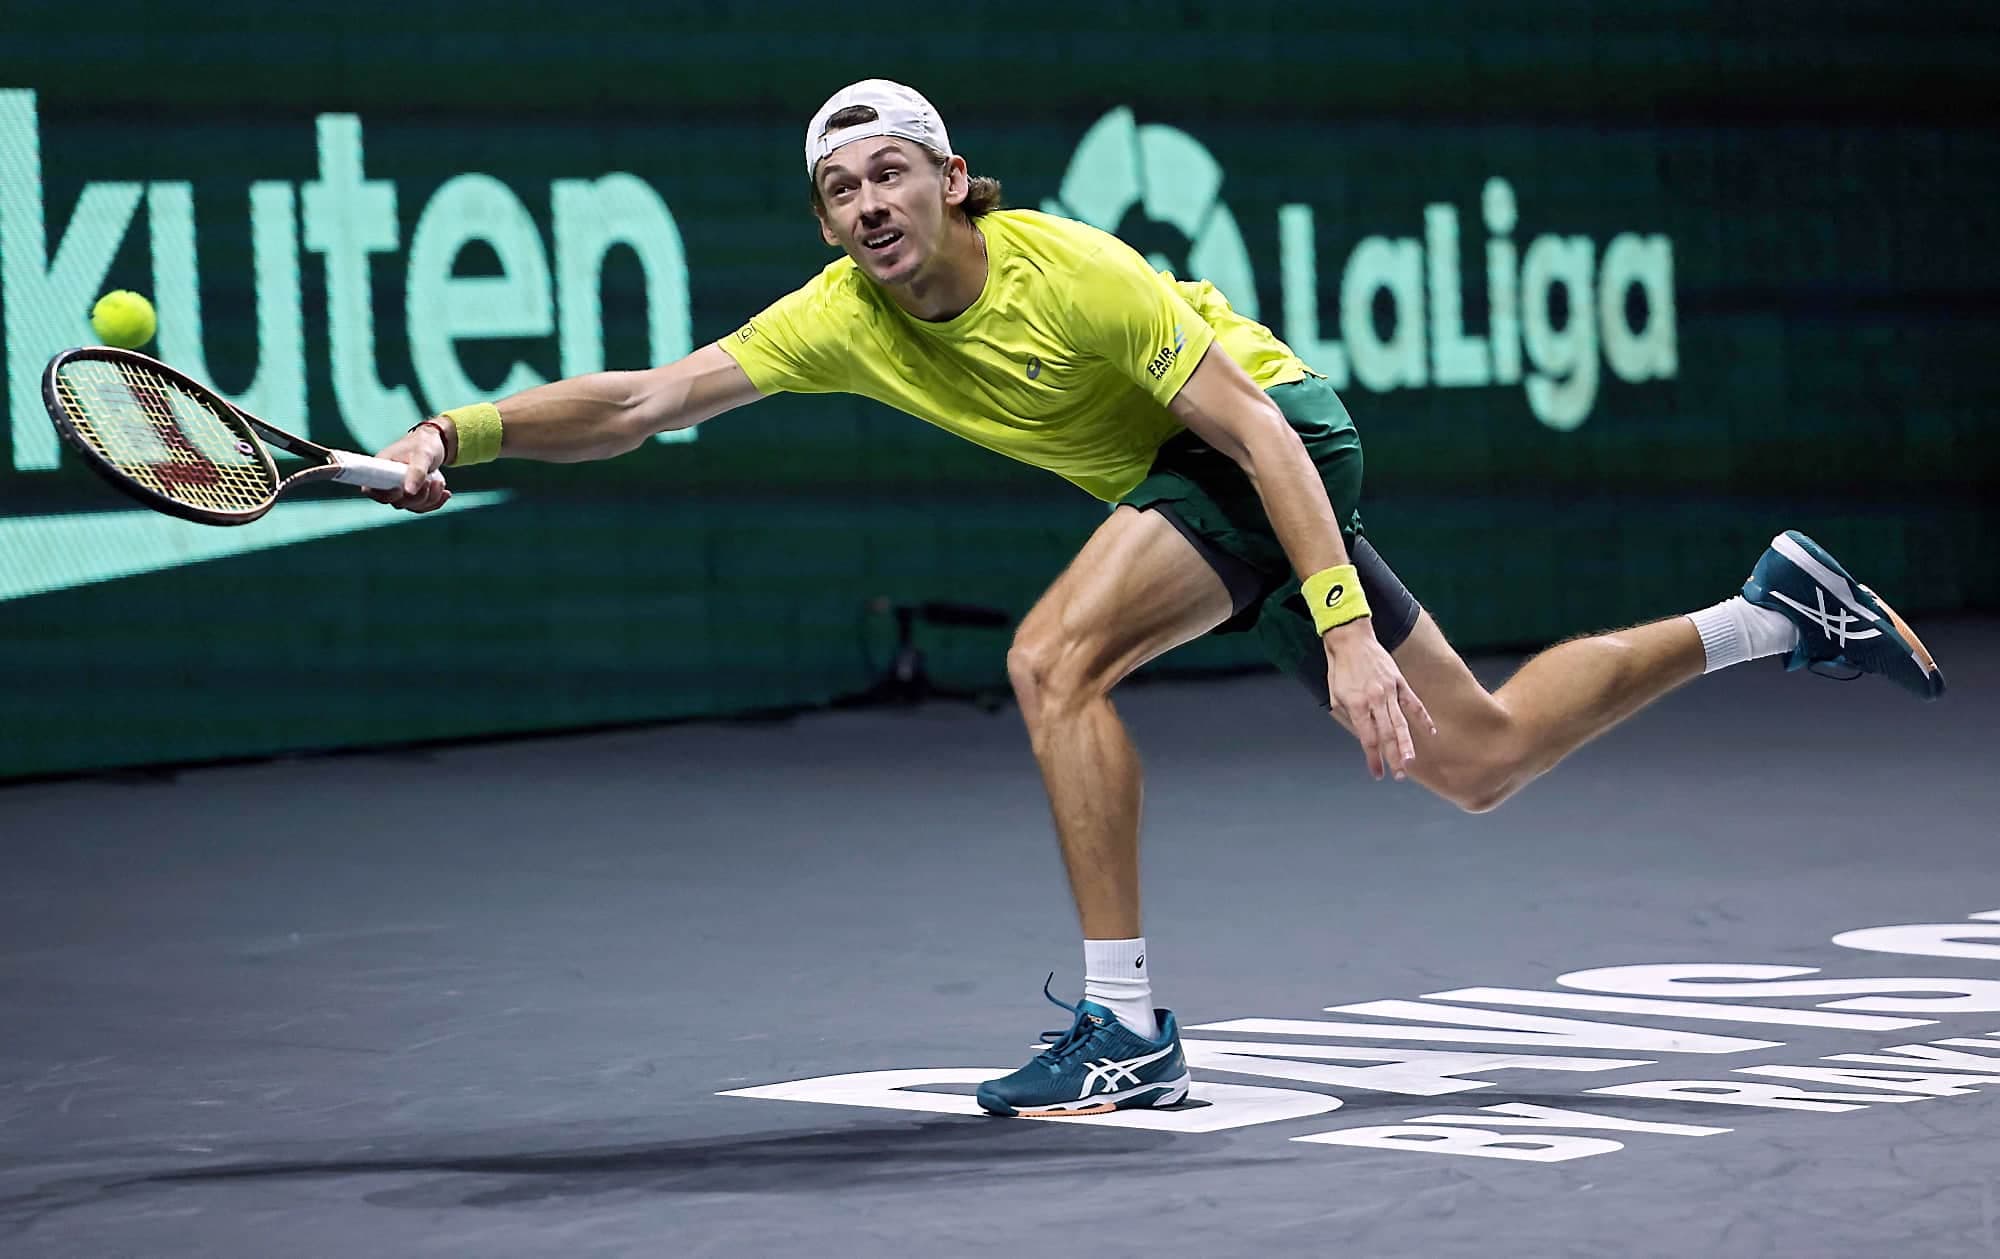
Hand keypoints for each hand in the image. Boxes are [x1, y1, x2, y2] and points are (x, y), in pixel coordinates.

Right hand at [365, 423, 452, 512]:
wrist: (434, 444)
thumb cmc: (423, 444)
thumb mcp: (422, 454)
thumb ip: (416, 472)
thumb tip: (408, 492)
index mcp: (380, 469)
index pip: (371, 490)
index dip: (384, 495)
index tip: (400, 489)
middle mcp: (387, 482)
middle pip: (396, 502)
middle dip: (417, 497)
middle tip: (430, 481)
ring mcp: (400, 491)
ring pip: (412, 506)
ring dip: (429, 498)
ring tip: (439, 482)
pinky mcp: (413, 496)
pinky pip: (422, 507)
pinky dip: (435, 502)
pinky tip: (445, 493)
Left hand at [1322, 620, 1434, 780]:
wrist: (1351, 639)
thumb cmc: (1340, 668)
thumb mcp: (1335, 694)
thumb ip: (1349, 715)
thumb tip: (1362, 733)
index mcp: (1357, 704)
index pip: (1367, 738)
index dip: (1373, 758)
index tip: (1377, 774)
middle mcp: (1375, 699)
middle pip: (1387, 734)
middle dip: (1393, 757)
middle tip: (1399, 775)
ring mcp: (1390, 690)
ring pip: (1401, 722)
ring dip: (1406, 744)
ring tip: (1411, 761)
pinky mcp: (1400, 682)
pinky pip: (1414, 703)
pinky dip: (1423, 718)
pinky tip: (1430, 732)